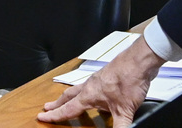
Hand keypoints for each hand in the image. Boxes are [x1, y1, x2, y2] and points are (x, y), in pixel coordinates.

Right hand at [36, 34, 164, 123]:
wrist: (139, 60)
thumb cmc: (129, 80)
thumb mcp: (125, 111)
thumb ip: (120, 127)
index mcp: (89, 95)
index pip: (68, 109)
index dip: (55, 115)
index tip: (42, 116)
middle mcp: (90, 86)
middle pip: (68, 97)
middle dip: (57, 104)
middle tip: (48, 108)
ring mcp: (98, 79)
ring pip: (78, 89)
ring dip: (69, 96)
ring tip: (65, 100)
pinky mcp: (106, 76)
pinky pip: (89, 85)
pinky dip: (84, 91)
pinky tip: (92, 93)